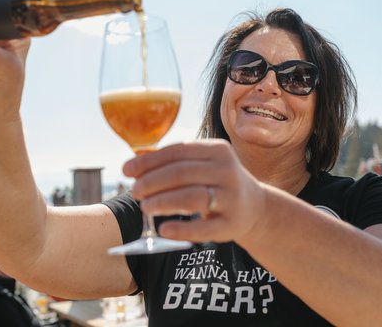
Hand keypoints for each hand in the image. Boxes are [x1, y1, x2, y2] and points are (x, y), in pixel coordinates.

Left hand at [124, 139, 265, 242]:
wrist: (255, 207)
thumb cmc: (217, 182)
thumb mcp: (204, 164)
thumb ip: (175, 162)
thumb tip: (133, 166)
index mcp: (217, 150)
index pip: (177, 151)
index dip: (149, 161)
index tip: (126, 170)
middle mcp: (227, 170)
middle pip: (181, 173)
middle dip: (152, 182)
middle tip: (135, 191)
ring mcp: (231, 197)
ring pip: (192, 197)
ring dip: (163, 202)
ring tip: (145, 207)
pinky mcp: (232, 224)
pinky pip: (204, 228)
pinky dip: (181, 229)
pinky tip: (163, 230)